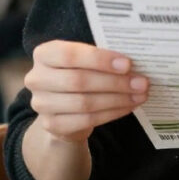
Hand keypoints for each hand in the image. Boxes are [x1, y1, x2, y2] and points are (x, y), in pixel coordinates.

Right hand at [25, 40, 148, 142]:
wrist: (64, 108)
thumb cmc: (79, 74)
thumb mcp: (85, 61)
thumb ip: (102, 58)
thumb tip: (133, 64)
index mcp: (44, 54)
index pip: (70, 55)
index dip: (100, 59)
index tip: (128, 64)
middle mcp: (37, 78)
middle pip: (79, 81)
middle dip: (115, 82)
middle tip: (141, 82)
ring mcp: (41, 104)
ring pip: (84, 103)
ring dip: (117, 99)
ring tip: (139, 95)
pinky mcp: (52, 125)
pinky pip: (86, 120)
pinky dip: (112, 113)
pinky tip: (128, 107)